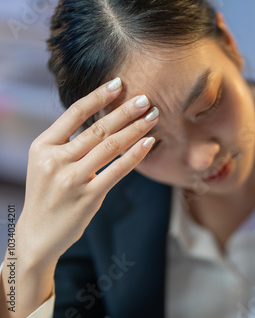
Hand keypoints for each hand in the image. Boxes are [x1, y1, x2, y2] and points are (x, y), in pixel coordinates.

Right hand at [15, 77, 158, 266]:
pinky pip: (118, 170)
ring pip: (110, 147)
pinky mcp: (88, 197)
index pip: (74, 113)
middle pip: (97, 128)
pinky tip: (149, 142)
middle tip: (146, 98)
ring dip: (136, 129)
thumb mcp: (46, 162)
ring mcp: (72, 179)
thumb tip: (102, 116)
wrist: (38, 234)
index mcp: (42, 146)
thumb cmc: (48, 193)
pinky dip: (135, 154)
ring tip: (153, 116)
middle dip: (125, 111)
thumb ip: (67, 142)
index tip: (119, 83)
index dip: (98, 96)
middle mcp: (55, 160)